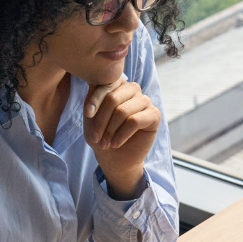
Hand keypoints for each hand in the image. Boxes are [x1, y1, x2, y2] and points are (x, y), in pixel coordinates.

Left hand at [83, 78, 158, 199]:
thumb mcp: (90, 118)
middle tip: (96, 138)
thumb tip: (92, 82)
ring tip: (105, 143)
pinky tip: (116, 143)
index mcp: (117, 85)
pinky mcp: (154, 115)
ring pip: (123, 111)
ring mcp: (145, 101)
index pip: (105, 83)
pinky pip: (135, 121)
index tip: (88, 114)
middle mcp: (132, 89)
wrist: (115, 159)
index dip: (95, 99)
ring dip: (110, 130)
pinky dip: (122, 135)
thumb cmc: (101, 136)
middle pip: (113, 98)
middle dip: (101, 121)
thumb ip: (91, 99)